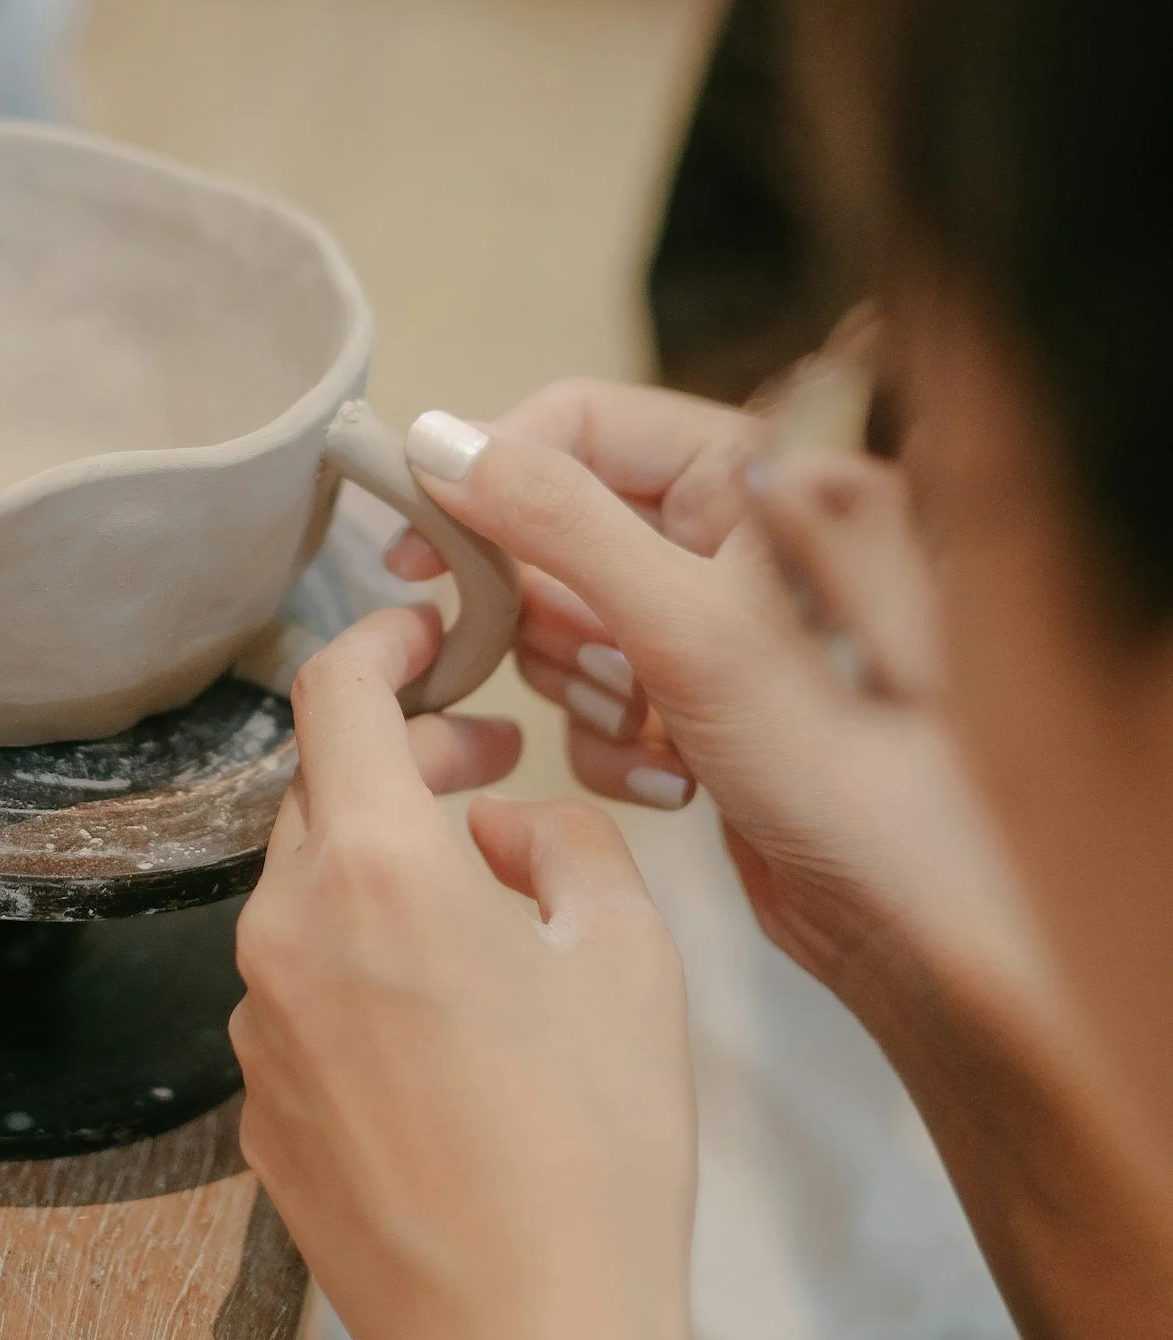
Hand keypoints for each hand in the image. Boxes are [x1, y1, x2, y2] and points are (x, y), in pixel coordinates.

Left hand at [232, 604, 693, 1339]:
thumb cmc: (594, 1150)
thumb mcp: (627, 955)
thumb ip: (561, 841)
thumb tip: (503, 827)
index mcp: (375, 870)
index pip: (334, 693)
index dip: (379, 640)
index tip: (425, 633)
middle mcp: (286, 934)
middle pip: (322, 793)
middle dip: (404, 762)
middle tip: (493, 773)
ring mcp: (256, 1028)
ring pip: (309, 894)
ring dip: (385, 868)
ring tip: (488, 909)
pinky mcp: (259, 1108)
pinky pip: (302, 990)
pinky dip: (361, 962)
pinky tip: (447, 1018)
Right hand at [389, 383, 1052, 1018]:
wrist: (919, 918)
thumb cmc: (842, 756)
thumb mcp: (685, 625)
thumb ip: (558, 522)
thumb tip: (441, 444)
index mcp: (752, 469)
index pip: (580, 422)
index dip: (491, 473)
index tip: (419, 548)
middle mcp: (737, 529)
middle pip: (564, 526)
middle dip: (557, 614)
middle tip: (595, 670)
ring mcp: (720, 617)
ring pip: (574, 618)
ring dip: (590, 687)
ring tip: (656, 729)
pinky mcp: (706, 697)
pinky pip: (605, 692)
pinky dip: (618, 740)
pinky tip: (679, 779)